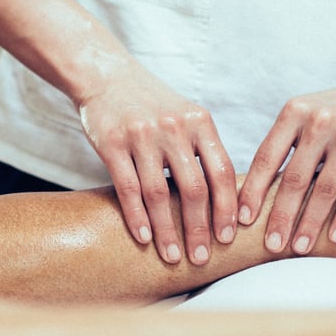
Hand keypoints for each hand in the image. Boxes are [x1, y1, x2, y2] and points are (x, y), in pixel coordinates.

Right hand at [78, 64, 236, 264]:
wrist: (106, 76)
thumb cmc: (152, 104)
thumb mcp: (187, 116)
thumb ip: (205, 150)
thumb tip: (229, 200)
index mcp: (200, 122)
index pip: (223, 172)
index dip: (228, 209)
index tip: (229, 238)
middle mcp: (174, 127)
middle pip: (195, 188)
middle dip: (200, 229)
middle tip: (202, 259)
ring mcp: (142, 135)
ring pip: (159, 193)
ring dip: (167, 231)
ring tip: (173, 257)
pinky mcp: (112, 143)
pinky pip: (128, 188)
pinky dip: (138, 217)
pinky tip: (144, 238)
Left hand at [238, 80, 335, 253]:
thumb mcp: (306, 114)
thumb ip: (283, 144)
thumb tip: (252, 190)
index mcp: (294, 112)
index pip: (266, 158)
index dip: (253, 191)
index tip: (243, 220)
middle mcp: (319, 121)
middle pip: (294, 179)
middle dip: (280, 216)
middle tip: (270, 244)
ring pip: (325, 190)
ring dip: (310, 223)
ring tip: (300, 247)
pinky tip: (333, 237)